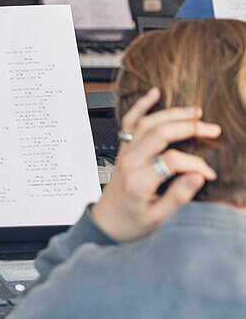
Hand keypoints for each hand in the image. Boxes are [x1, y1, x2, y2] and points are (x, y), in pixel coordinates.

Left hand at [90, 88, 220, 242]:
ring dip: (171, 114)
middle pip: (158, 134)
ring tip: (196, 112)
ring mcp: (124, 154)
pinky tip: (154, 94)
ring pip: (145, 124)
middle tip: (212, 129)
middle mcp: (129, 163)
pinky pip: (128, 124)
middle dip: (188, 128)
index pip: (172, 161)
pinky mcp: (123, 150)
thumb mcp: (158, 218)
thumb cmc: (131, 223)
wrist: (106, 223)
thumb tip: (199, 175)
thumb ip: (178, 196)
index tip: (209, 174)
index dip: (195, 165)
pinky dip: (141, 106)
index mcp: (138, 182)